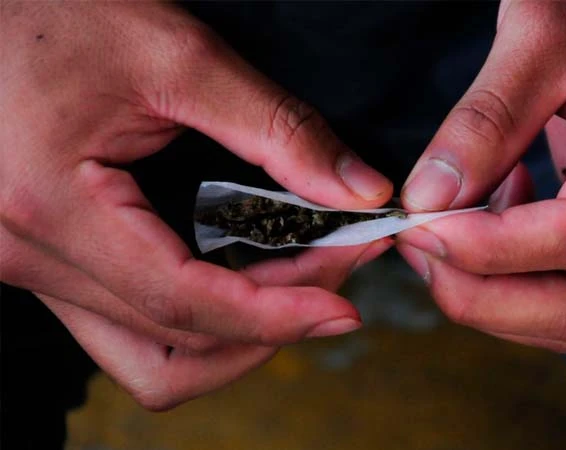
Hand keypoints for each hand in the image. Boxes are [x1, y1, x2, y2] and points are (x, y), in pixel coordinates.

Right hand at [0, 2, 391, 408]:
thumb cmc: (60, 10)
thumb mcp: (177, 56)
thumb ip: (277, 129)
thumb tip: (358, 190)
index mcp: (50, 206)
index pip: (181, 302)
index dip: (276, 317)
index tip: (343, 310)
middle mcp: (28, 256)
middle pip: (173, 343)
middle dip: (271, 319)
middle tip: (336, 269)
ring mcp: (33, 264)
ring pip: (149, 357)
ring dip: (233, 337)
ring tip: (298, 286)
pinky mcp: (50, 257)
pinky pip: (130, 325)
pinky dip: (198, 320)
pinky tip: (244, 279)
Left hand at [397, 1, 565, 351]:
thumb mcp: (541, 31)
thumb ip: (485, 121)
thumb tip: (429, 201)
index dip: (486, 248)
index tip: (420, 227)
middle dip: (482, 295)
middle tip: (420, 249)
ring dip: (496, 293)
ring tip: (449, 230)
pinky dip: (518, 275)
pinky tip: (494, 215)